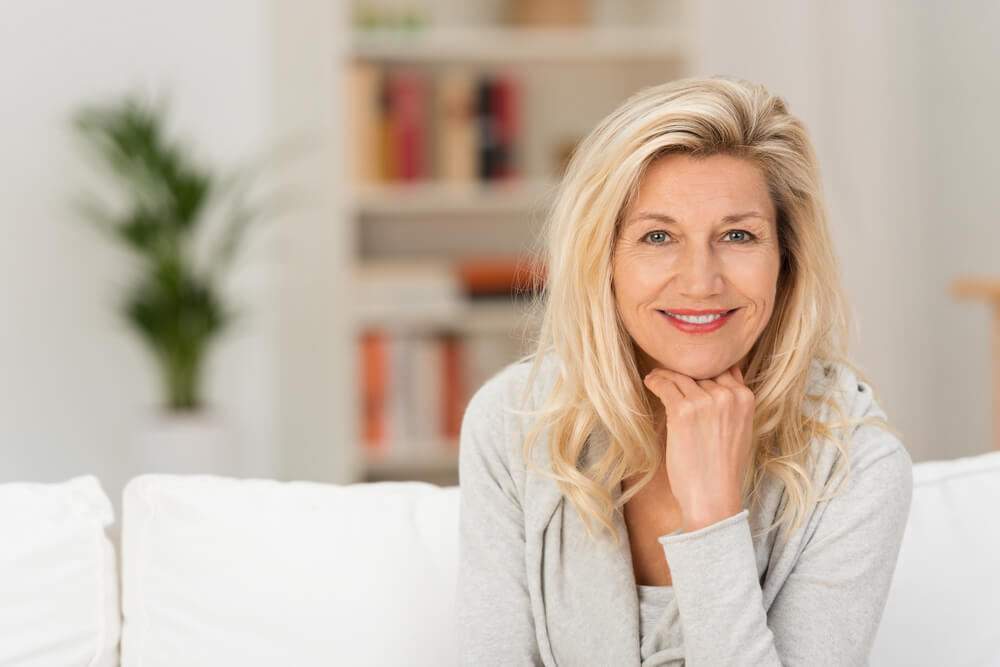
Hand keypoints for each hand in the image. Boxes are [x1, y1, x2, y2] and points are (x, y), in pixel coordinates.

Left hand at [643, 364, 753, 532]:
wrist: (712, 496)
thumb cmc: (723, 468)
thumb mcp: (741, 429)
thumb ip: (735, 401)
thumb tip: (730, 370)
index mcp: (744, 399)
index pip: (721, 372)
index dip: (703, 374)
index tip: (690, 375)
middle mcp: (727, 396)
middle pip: (699, 374)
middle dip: (684, 376)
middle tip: (668, 375)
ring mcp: (705, 402)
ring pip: (681, 378)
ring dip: (666, 376)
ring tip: (656, 377)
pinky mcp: (683, 410)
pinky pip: (665, 386)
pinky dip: (655, 382)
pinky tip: (650, 382)